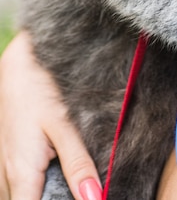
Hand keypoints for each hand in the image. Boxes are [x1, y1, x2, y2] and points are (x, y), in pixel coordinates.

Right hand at [0, 32, 101, 199]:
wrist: (19, 63)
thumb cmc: (38, 88)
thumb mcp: (63, 124)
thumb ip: (77, 163)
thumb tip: (94, 197)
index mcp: (21, 174)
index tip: (82, 198)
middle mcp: (5, 177)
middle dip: (56, 198)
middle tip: (80, 184)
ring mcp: (2, 168)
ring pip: (23, 194)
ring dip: (45, 190)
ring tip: (65, 169)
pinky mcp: (5, 158)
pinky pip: (18, 183)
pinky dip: (37, 181)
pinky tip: (53, 163)